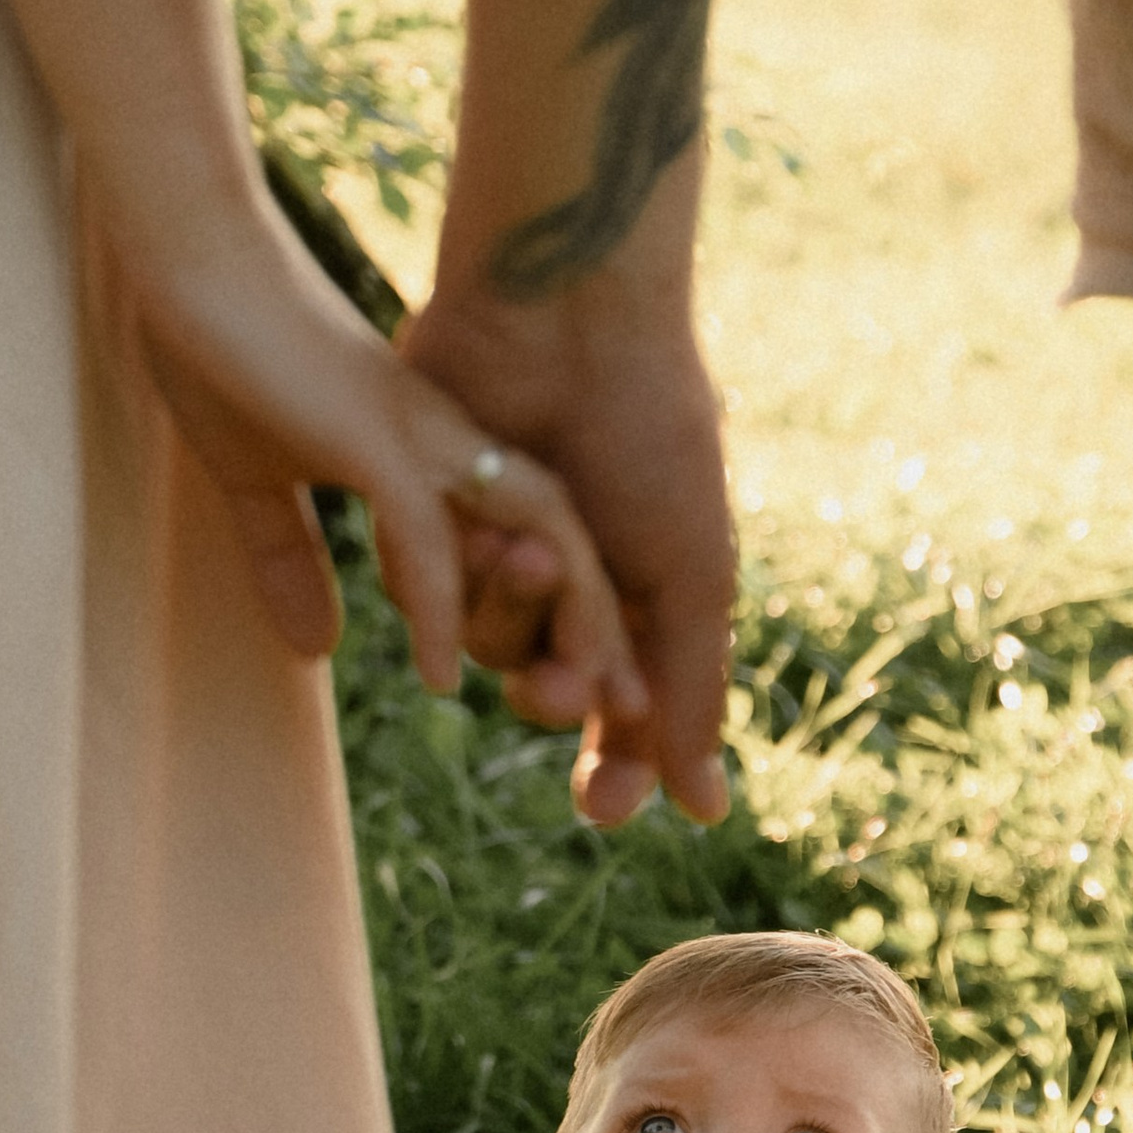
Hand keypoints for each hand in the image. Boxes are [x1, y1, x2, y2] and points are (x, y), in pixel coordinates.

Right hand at [136, 207, 647, 741]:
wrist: (183, 261)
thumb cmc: (217, 354)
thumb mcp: (253, 484)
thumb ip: (290, 561)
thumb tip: (316, 650)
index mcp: (428, 445)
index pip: (520, 529)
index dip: (555, 600)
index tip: (569, 676)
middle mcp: (444, 438)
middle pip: (555, 531)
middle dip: (593, 618)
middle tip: (617, 702)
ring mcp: (414, 434)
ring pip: (523, 532)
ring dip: (551, 618)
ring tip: (564, 700)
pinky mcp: (369, 434)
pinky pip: (425, 535)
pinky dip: (441, 608)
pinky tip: (442, 675)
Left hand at [398, 265, 736, 826]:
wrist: (567, 319)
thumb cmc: (650, 434)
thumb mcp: (689, 572)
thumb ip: (691, 691)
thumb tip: (707, 813)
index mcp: (643, 595)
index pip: (623, 717)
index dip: (612, 768)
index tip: (599, 804)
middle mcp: (570, 578)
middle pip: (546, 689)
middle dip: (555, 689)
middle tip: (564, 678)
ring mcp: (497, 544)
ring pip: (484, 642)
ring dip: (509, 615)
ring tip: (528, 549)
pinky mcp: (426, 510)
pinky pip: (425, 589)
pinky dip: (454, 568)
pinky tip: (478, 516)